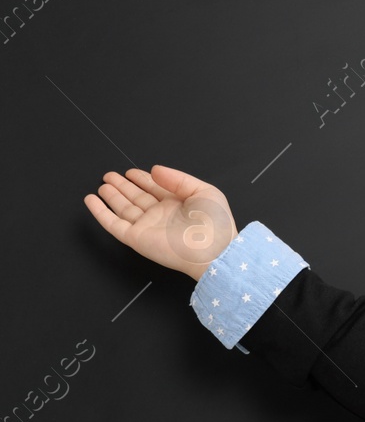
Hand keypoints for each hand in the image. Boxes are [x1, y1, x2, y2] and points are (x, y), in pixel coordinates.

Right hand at [83, 166, 237, 281]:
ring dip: (112, 196)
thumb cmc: (215, 223)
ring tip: (103, 184)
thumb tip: (154, 170)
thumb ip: (178, 178)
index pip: (155, 189)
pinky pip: (113, 224)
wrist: (212, 251)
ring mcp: (147, 227)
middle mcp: (161, 215)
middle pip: (136, 197)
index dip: (142, 179)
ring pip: (124, 208)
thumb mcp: (204, 191)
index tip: (130, 171)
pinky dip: (100, 212)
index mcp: (178, 204)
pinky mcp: (136, 238)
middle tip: (109, 175)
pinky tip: (91, 200)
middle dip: (123, 186)